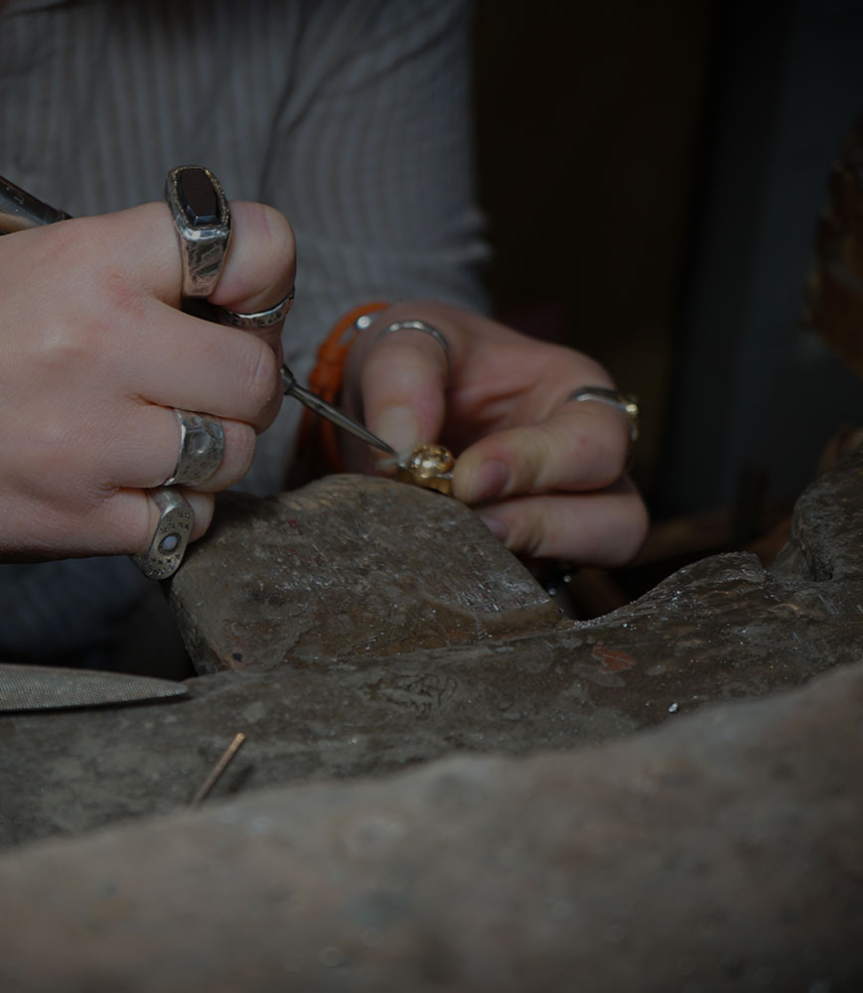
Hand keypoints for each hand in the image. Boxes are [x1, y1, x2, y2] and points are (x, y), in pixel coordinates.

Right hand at [0, 200, 293, 559]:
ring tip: (154, 434)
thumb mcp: (48, 267)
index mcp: (92, 264)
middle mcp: (96, 347)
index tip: (242, 298)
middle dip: (246, 385)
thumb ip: (149, 271)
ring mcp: (88, 442)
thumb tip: (256, 291)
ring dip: (211, 452)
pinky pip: (191, 519)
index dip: (263, 274)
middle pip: (257, 376)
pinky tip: (127, 483)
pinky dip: (175, 507)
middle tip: (206, 383)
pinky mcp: (80, 519)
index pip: (251, 245)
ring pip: (232, 455)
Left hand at [343, 301, 647, 566]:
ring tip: (459, 544)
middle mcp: (585, 465)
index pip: (593, 442)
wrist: (394, 395)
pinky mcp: (530, 557)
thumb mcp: (407, 339)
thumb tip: (406, 446)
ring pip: (592, 563)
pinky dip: (496, 583)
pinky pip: (537, 588)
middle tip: (472, 523)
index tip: (467, 479)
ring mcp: (564, 518)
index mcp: (575, 394)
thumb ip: (403, 377)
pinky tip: (447, 562)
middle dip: (545, 527)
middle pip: (619, 519)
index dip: (538, 465)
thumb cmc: (424, 357)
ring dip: (528, 561)